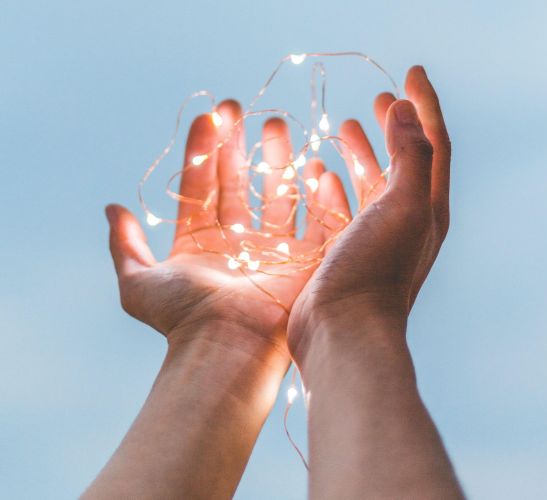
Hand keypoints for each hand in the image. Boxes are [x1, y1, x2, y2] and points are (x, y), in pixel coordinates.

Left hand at [106, 100, 349, 361]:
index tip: (210, 116)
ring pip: (277, 195)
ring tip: (276, 125)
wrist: (228, 349)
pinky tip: (316, 166)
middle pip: (239, 184)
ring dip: (277, 161)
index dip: (204, 151)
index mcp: (201, 244)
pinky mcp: (306, 261)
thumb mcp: (139, 283)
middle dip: (239, 146)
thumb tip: (112, 208)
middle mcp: (238, 244)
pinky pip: (317, 221)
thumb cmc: (185, 318)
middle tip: (240, 109)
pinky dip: (318, 195)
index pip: (203, 186)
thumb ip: (124, 246)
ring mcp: (273, 251)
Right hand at [288, 65, 450, 363]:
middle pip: (401, 162)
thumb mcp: (405, 207)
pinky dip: (332, 186)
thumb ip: (411, 154)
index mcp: (426, 207)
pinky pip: (340, 208)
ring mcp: (371, 238)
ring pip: (368, 184)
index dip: (424, 105)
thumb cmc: (374, 271)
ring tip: (345, 127)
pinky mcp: (341, 252)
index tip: (408, 73)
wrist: (344, 332)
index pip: (432, 143)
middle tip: (378, 98)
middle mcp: (403, 222)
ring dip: (361, 154)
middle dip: (392, 127)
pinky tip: (318, 173)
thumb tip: (406, 110)